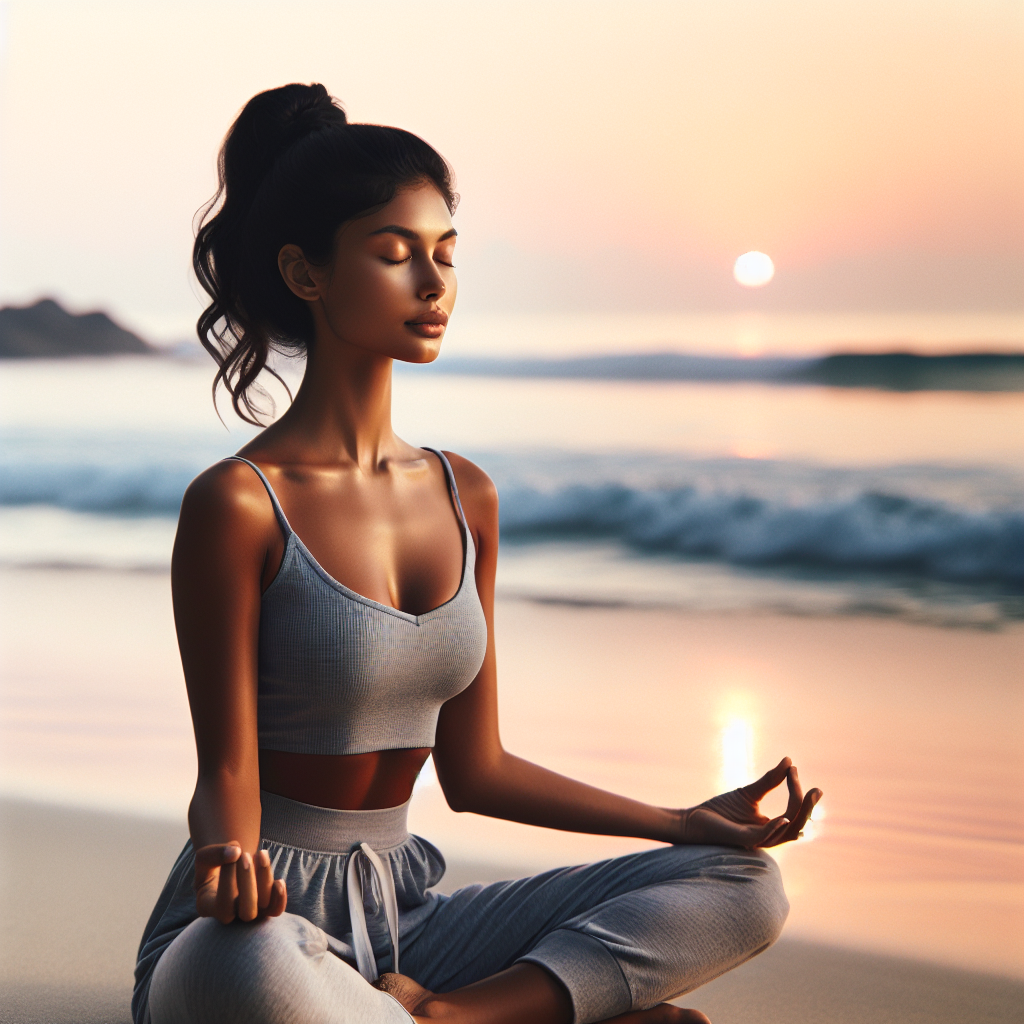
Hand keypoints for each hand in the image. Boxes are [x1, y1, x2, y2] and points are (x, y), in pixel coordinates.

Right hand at [194, 843, 286, 922]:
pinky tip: (279, 880)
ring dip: (265, 879)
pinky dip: (280, 898)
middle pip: (247, 912)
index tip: (232, 853)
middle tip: (245, 854)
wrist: (228, 867)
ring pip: (264, 905)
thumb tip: (236, 852)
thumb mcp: (205, 858)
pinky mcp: (265, 908)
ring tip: (261, 853)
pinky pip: (276, 910)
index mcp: (209, 908)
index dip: (229, 878)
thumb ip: (214, 854)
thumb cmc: (213, 864)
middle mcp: (231, 916)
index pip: (224, 903)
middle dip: (248, 882)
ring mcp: (250, 913)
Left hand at [678, 758, 821, 848]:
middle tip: (817, 790)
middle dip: (808, 807)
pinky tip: (784, 816)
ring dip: (797, 812)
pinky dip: (775, 828)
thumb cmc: (721, 810)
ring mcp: (756, 839)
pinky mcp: (743, 840)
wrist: (694, 819)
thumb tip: (789, 761)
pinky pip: (764, 837)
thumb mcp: (749, 793)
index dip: (798, 793)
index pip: (793, 812)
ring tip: (804, 792)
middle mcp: (768, 835)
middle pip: (797, 824)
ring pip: (786, 831)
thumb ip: (769, 781)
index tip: (794, 769)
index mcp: (771, 826)